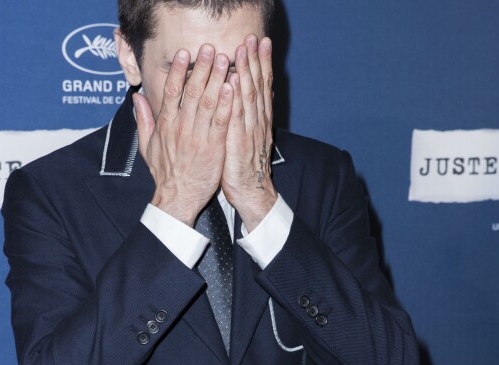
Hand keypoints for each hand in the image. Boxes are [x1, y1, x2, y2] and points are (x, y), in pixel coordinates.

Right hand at [133, 45, 233, 225]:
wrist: (178, 198)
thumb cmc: (164, 174)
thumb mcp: (147, 147)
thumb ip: (143, 120)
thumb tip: (137, 98)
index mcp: (166, 126)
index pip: (171, 92)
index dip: (179, 71)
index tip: (184, 53)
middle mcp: (181, 128)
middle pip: (192, 92)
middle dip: (201, 68)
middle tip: (209, 48)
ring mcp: (198, 138)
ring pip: (208, 103)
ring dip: (217, 79)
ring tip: (224, 60)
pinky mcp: (214, 148)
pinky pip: (221, 122)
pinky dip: (226, 104)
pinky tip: (232, 88)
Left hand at [221, 35, 276, 231]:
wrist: (251, 192)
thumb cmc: (245, 166)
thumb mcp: (251, 138)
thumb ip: (252, 117)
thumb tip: (256, 96)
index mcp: (260, 120)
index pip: (263, 86)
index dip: (262, 63)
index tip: (260, 42)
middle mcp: (258, 122)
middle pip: (258, 86)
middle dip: (256, 60)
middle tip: (254, 38)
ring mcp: (250, 132)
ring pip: (250, 97)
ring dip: (247, 72)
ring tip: (244, 50)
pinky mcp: (240, 143)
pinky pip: (238, 117)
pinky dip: (237, 98)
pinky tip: (235, 81)